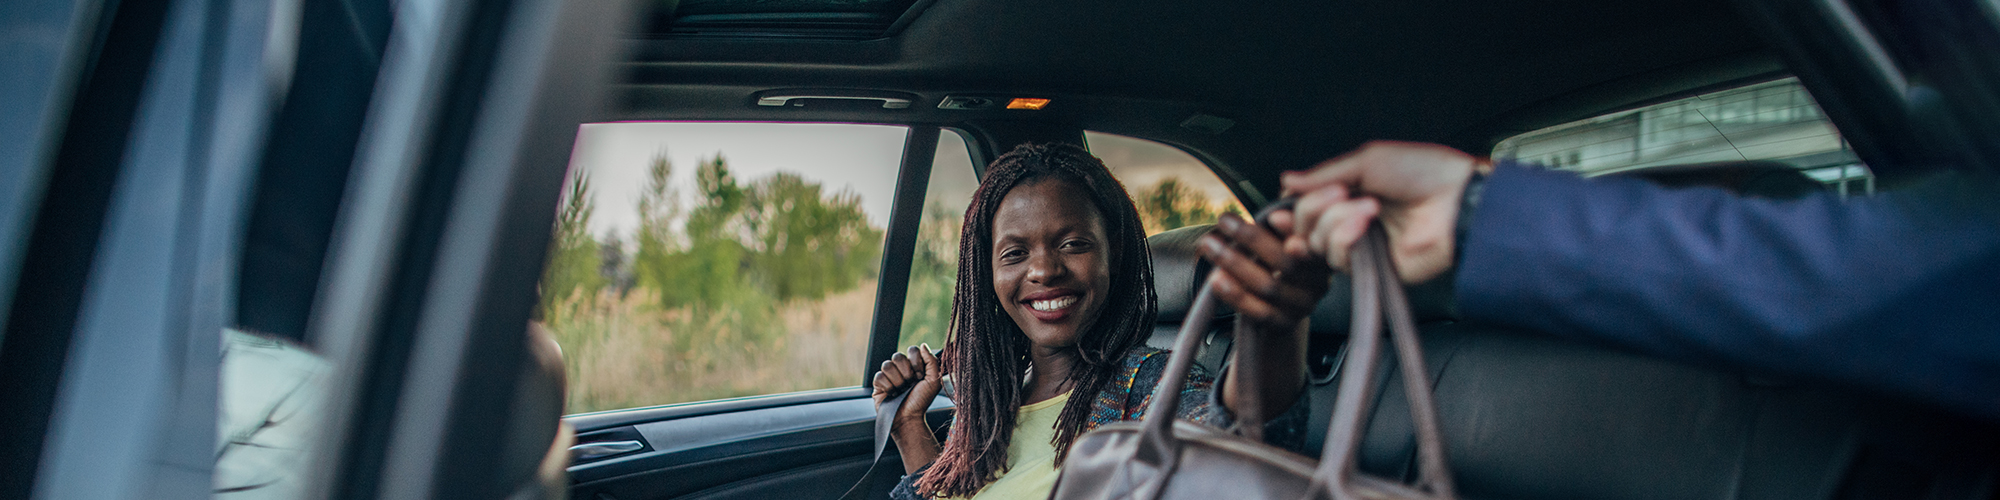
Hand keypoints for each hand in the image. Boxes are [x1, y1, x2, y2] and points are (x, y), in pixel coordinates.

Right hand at [872, 344, 943, 437]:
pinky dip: (888, 386)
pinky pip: (879, 376)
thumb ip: (932, 361)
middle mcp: (901, 369)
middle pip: (898, 356)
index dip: (916, 362)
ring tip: (901, 390)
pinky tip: (892, 394)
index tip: (920, 376)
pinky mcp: (878, 384)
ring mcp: (889, 375)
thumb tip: (923, 345)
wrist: (909, 418)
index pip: (912, 350)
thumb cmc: (921, 401)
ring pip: (887, 365)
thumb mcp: (934, 381)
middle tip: (910, 384)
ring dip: (897, 381)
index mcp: (914, 366)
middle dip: (906, 372)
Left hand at [1199, 213, 1331, 334]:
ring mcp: (1303, 305)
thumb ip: (1288, 213)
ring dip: (1235, 263)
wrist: (1284, 307)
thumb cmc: (1281, 258)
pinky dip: (1235, 295)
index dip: (1294, 229)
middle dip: (1252, 239)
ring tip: (1209, 245)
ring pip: (1269, 286)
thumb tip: (1288, 184)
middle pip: (1287, 262)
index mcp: (1323, 254)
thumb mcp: (1287, 234)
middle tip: (1224, 220)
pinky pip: (1258, 311)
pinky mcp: (1284, 324)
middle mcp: (1319, 281)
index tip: (1272, 216)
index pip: (1312, 240)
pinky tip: (1215, 278)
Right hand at [1281, 141, 1483, 283]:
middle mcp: (1351, 221)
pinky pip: (1338, 260)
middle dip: (1314, 207)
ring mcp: (1361, 246)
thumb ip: (1323, 175)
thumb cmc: (1422, 173)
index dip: (1293, 206)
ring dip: (1336, 220)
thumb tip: (1286, 181)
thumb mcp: (1367, 161)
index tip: (1284, 203)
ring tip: (1369, 208)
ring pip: (1317, 243)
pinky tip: (1366, 224)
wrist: (1456, 201)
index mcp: (1351, 193)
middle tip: (1340, 193)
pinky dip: (1345, 238)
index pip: (1306, 205)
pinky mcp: (1371, 268)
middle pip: (1304, 226)